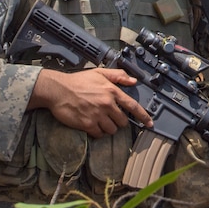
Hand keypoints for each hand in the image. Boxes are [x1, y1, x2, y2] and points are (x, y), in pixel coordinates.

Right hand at [29, 67, 152, 137]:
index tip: (150, 123)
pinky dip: (98, 132)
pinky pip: (100, 134)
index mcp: (112, 91)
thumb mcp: (100, 73)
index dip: (144, 116)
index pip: (133, 106)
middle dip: (119, 121)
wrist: (58, 90)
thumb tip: (133, 81)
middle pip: (123, 121)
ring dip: (109, 127)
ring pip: (112, 129)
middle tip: (110, 116)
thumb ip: (118, 76)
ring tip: (100, 120)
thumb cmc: (78, 81)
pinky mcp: (87, 124)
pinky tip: (93, 125)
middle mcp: (107, 104)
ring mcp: (98, 115)